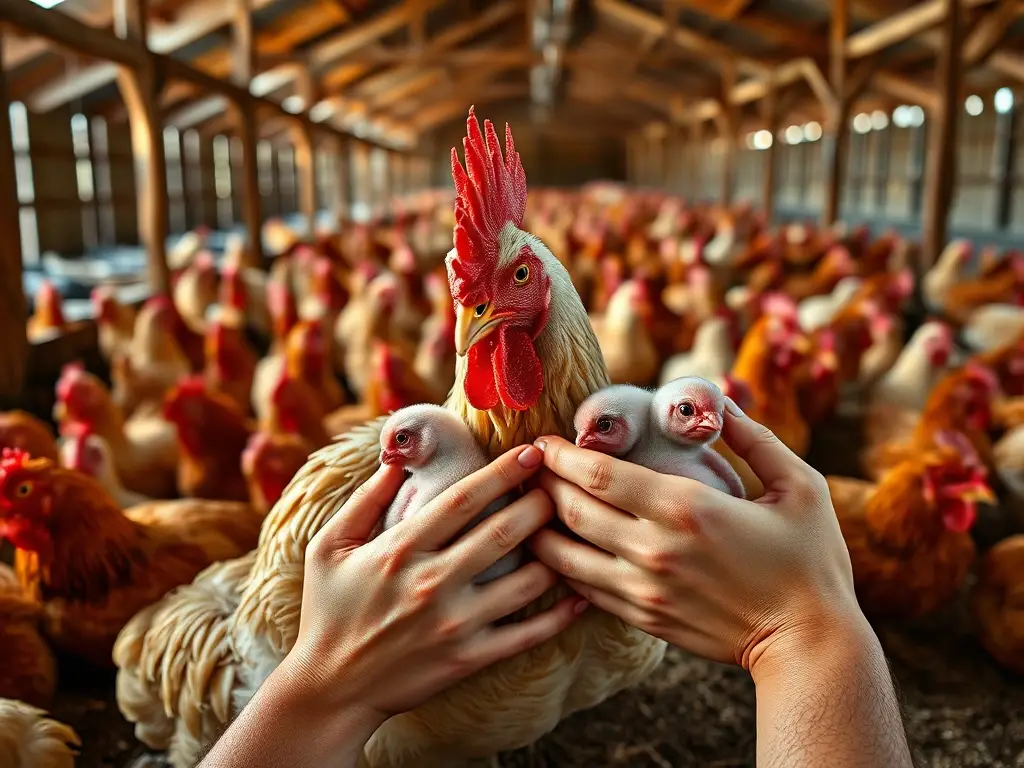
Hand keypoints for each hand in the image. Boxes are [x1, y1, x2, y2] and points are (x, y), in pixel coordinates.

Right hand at [287, 444, 586, 729]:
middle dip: (541, 503)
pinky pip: (527, 635)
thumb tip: (397, 459)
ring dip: (556, 554)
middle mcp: (432, 583)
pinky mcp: (469, 658)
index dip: (504, 471)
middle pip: (504, 533)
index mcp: (401, 549)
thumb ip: (364, 500)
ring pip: (525, 582)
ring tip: (573, 533)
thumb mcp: (329, 546)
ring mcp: (455, 623)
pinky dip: (560, 616)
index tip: (532, 452)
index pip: (464, 499)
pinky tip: (580, 596)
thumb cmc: (329, 610)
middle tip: (563, 485)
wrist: (331, 688)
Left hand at [529, 399, 863, 676]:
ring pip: (565, 556)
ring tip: (529, 506)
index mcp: (686, 508)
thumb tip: (721, 401)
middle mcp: (654, 549)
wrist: (809, 646)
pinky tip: (556, 550)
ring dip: (539, 528)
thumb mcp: (800, 487)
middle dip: (543, 483)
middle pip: (571, 509)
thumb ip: (756, 439)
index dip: (562, 454)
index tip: (545, 440)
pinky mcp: (643, 618)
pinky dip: (561, 567)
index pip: (598, 474)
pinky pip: (584, 589)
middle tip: (531, 465)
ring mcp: (644, 590)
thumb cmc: (810, 561)